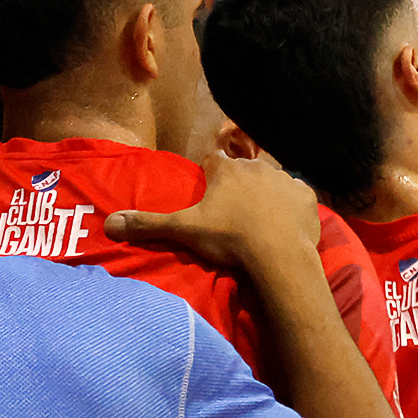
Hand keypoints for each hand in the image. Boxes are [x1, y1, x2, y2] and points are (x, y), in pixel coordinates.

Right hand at [103, 152, 320, 273]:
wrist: (279, 257)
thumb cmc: (229, 238)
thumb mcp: (183, 231)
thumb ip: (147, 224)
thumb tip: (109, 223)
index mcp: (227, 170)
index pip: (213, 160)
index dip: (208, 175)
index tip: (207, 195)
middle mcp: (257, 167)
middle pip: (243, 169)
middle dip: (237, 185)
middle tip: (231, 213)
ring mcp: (286, 180)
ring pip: (272, 181)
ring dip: (265, 194)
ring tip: (258, 220)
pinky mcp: (308, 198)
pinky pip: (297, 197)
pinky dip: (291, 207)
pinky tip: (284, 225)